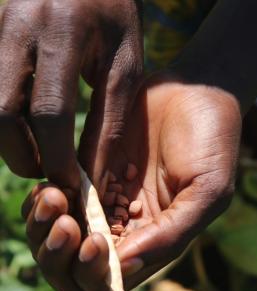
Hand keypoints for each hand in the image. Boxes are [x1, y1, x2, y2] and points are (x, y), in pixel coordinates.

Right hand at [0, 0, 142, 191]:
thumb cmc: (118, 23)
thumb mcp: (124, 69)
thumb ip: (108, 121)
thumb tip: (92, 173)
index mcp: (64, 32)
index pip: (50, 111)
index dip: (56, 156)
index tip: (69, 181)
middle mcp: (22, 26)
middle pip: (4, 111)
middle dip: (23, 155)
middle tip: (48, 174)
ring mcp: (0, 27)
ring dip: (10, 141)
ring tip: (39, 156)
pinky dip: (7, 119)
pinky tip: (29, 129)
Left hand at [22, 73, 241, 290]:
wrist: (196, 94)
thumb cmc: (212, 143)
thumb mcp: (207, 192)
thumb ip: (172, 234)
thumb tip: (126, 269)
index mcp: (156, 235)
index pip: (115, 275)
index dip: (95, 273)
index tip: (91, 245)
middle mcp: (128, 220)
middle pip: (80, 259)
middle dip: (62, 253)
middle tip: (64, 225)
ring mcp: (108, 193)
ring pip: (64, 229)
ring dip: (48, 226)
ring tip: (52, 200)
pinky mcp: (94, 166)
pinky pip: (63, 192)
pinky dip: (49, 198)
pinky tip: (49, 188)